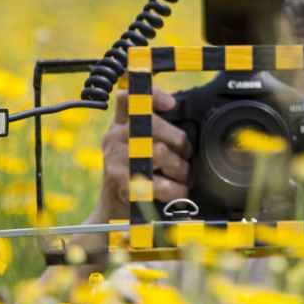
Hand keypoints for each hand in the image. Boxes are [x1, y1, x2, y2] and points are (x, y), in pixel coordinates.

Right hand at [97, 88, 192, 219]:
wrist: (115, 209)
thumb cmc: (138, 174)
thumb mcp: (142, 147)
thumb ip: (157, 132)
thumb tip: (190, 132)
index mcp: (121, 124)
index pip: (130, 98)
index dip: (152, 95)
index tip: (172, 104)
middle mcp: (114, 136)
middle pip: (154, 125)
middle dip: (180, 142)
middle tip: (187, 156)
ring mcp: (114, 158)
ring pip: (160, 152)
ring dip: (180, 168)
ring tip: (184, 177)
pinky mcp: (120, 181)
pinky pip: (157, 182)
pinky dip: (175, 189)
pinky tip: (179, 192)